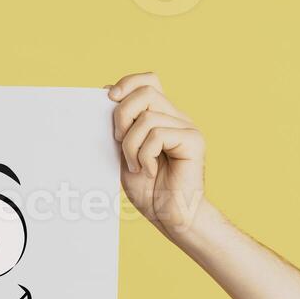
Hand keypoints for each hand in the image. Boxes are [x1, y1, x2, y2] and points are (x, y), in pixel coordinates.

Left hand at [109, 72, 206, 237]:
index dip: (128, 83)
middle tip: (119, 142)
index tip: (108, 97)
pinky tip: (149, 171)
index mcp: (162, 117)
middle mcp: (176, 118)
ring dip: (131, 144)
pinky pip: (158, 134)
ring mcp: (187, 128)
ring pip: (148, 116)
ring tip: (136, 166)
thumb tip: (106, 98)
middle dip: (121, 116)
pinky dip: (145, 155)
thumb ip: (121, 129)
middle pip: (145, 92)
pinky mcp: (194, 141)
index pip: (148, 81)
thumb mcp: (126, 154)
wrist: (172, 218)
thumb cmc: (150, 191)